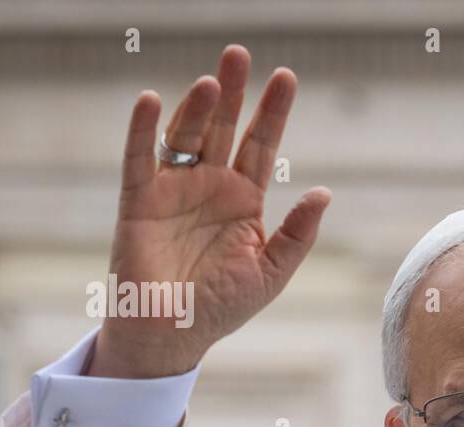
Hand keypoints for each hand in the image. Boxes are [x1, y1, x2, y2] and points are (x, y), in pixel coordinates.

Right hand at [89, 44, 330, 377]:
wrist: (174, 335)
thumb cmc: (223, 306)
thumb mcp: (271, 271)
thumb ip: (297, 234)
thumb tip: (324, 192)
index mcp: (244, 200)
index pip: (261, 146)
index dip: (272, 113)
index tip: (286, 78)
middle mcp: (209, 186)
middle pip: (223, 128)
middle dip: (233, 92)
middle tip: (239, 54)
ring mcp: (173, 190)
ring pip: (186, 137)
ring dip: (197, 108)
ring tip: (211, 82)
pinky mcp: (139, 201)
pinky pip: (139, 158)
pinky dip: (143, 129)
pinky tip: (153, 101)